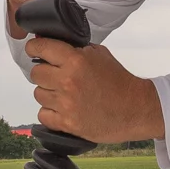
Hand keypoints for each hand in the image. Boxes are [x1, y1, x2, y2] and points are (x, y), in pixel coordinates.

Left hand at [27, 38, 163, 143]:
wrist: (135, 109)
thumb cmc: (119, 81)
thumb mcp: (100, 54)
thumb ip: (77, 49)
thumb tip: (53, 45)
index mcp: (76, 60)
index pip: (41, 48)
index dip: (34, 47)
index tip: (34, 49)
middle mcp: (67, 81)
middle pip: (35, 73)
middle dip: (44, 72)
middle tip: (55, 75)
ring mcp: (66, 104)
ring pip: (38, 94)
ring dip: (48, 93)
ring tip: (63, 94)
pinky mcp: (67, 123)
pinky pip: (43, 114)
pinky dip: (50, 112)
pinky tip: (62, 109)